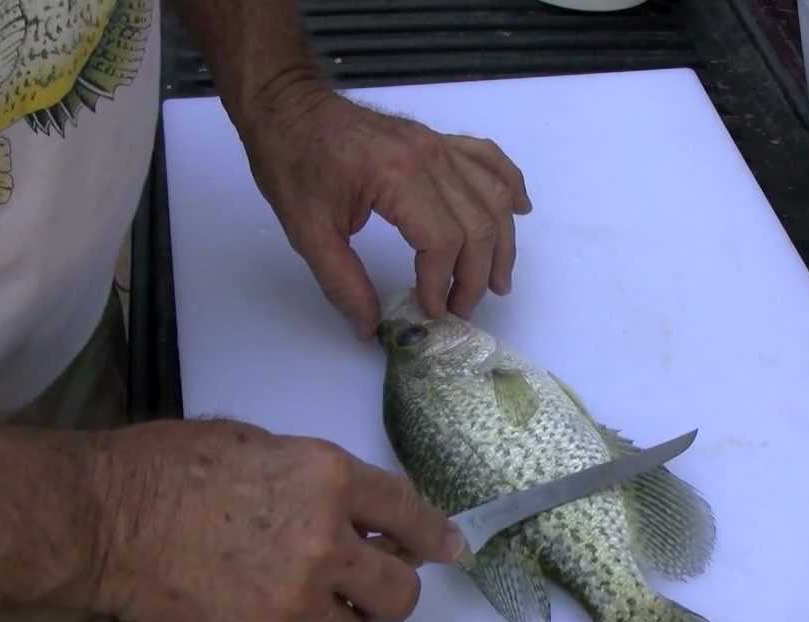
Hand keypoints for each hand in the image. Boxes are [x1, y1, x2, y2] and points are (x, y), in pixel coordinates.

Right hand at [89, 419, 462, 621]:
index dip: (435, 536)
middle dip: (390, 592)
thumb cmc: (170, 468)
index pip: (409, 515)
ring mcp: (294, 599)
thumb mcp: (261, 446)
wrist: (104, 517)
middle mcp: (325, 542)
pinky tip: (256, 615)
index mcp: (329, 479)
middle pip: (400, 593)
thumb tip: (355, 512)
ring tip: (302, 604)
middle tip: (369, 588)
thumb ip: (319, 482)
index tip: (449, 549)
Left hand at [237, 74, 533, 336]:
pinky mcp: (439, 140)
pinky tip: (520, 210)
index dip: (442, 283)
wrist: (288, 106)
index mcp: (397, 176)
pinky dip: (510, 185)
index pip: (442, 240)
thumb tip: (368, 328)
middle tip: (460, 309)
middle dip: (476, 276)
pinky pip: (489, 159)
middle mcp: (430, 157)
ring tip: (498, 282)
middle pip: (479, 224)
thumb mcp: (306, 231)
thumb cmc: (292, 163)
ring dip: (503, 244)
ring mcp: (439, 144)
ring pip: (494, 197)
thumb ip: (341, 282)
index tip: (429, 311)